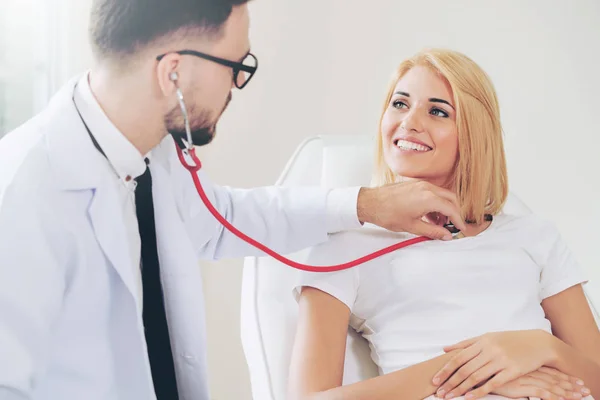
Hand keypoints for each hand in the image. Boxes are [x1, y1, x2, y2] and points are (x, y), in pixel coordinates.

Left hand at [356, 181, 465, 239]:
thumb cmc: (388, 214)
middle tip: (451, 226)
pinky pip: (431, 192)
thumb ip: (432, 231)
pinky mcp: (414, 184)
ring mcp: (420, 184)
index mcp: (429, 198)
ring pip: (441, 195)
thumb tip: (446, 236)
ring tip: (438, 223)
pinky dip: (435, 202)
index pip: (452, 209)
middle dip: (454, 212)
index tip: (460, 228)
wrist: (370, 203)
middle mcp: (427, 188)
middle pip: (451, 198)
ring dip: (444, 208)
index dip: (458, 220)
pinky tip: (428, 215)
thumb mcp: (412, 226)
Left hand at [432, 330, 556, 398]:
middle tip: (439, 393)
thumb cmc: (510, 340)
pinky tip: (470, 398)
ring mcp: (501, 360)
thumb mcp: (488, 337)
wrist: (539, 343)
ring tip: (450, 397)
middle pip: (464, 369)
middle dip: (450, 382)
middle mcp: (489, 350)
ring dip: (460, 389)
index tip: (434, 380)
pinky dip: (480, 391)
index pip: (458, 358)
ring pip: (476, 377)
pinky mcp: (512, 371)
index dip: (445, 370)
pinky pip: (492, 383)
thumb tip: (445, 349)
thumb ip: (466, 343)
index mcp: (482, 341)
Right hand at [492, 367, 588, 399]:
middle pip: (554, 378)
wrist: (475, 366)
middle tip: (586, 390)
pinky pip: (539, 392)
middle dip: (571, 385)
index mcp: (526, 364)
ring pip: (551, 385)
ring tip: (581, 396)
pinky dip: (552, 396)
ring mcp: (523, 377)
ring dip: (567, 392)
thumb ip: (513, 367)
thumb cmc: (486, 366)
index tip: (579, 381)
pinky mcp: (518, 385)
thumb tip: (522, 371)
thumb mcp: (501, 364)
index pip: (550, 371)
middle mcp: (527, 370)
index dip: (565, 377)